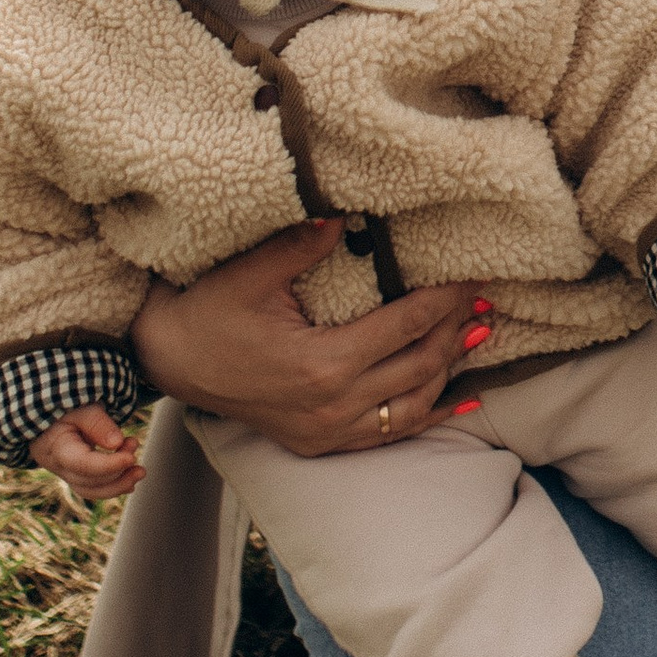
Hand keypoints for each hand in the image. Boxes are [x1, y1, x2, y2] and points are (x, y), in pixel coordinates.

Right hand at [32, 406, 142, 500]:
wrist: (49, 417)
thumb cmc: (64, 409)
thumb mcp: (80, 408)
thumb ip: (97, 423)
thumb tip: (117, 443)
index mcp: (56, 448)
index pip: (82, 464)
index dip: (108, 465)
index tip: (131, 457)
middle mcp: (59, 468)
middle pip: (89, 481)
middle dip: (118, 472)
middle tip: (137, 452)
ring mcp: (66, 475)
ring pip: (92, 490)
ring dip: (119, 484)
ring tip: (139, 471)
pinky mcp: (76, 476)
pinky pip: (94, 488)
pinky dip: (113, 485)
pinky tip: (130, 481)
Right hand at [129, 219, 490, 455]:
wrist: (171, 362)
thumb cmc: (210, 312)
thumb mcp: (252, 272)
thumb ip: (303, 245)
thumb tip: (346, 213)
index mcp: (322, 363)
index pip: (404, 326)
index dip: (444, 300)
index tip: (471, 277)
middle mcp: (332, 405)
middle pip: (417, 366)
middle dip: (455, 331)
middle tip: (485, 300)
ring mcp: (327, 431)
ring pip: (409, 405)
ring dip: (448, 371)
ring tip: (478, 337)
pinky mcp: (320, 443)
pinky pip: (386, 434)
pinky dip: (426, 416)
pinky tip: (458, 402)